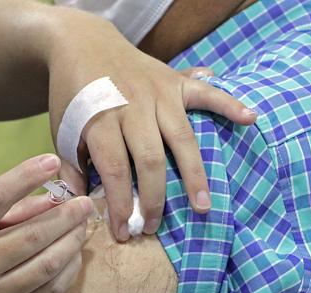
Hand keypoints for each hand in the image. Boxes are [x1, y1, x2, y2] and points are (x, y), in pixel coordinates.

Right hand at [0, 154, 93, 292]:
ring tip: (83, 226)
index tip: (52, 160)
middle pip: (32, 235)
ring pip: (48, 265)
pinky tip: (74, 254)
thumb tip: (54, 198)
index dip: (25, 176)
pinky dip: (68, 270)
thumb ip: (4, 212)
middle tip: (85, 202)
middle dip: (67, 215)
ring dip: (72, 241)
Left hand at [47, 12, 255, 240]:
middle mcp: (132, 105)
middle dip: (154, 199)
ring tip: (203, 205)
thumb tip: (80, 203)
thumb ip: (72, 166)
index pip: (115, 171)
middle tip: (153, 227)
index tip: (123, 232)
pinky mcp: (174, 79)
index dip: (120, 205)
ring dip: (194, 174)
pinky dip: (228, 103)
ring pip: (181, 137)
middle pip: (151, 160)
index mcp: (100, 119)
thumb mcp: (61, 129)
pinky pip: (205, 92)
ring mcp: (157, 91)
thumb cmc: (71, 92)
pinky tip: (249, 118)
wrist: (82, 42)